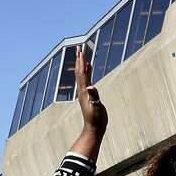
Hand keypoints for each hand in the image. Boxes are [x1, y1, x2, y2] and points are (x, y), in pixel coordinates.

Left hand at [71, 43, 107, 161]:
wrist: (94, 128)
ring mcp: (85, 92)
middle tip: (78, 47)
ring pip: (82, 74)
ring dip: (81, 63)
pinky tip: (88, 66)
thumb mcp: (97, 107)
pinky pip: (86, 79)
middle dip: (79, 58)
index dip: (81, 61)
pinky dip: (87, 71)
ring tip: (82, 53)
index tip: (80, 50)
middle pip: (79, 71)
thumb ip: (94, 97)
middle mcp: (82, 90)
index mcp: (84, 91)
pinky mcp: (88, 94)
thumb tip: (90, 87)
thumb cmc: (97, 119)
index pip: (82, 72)